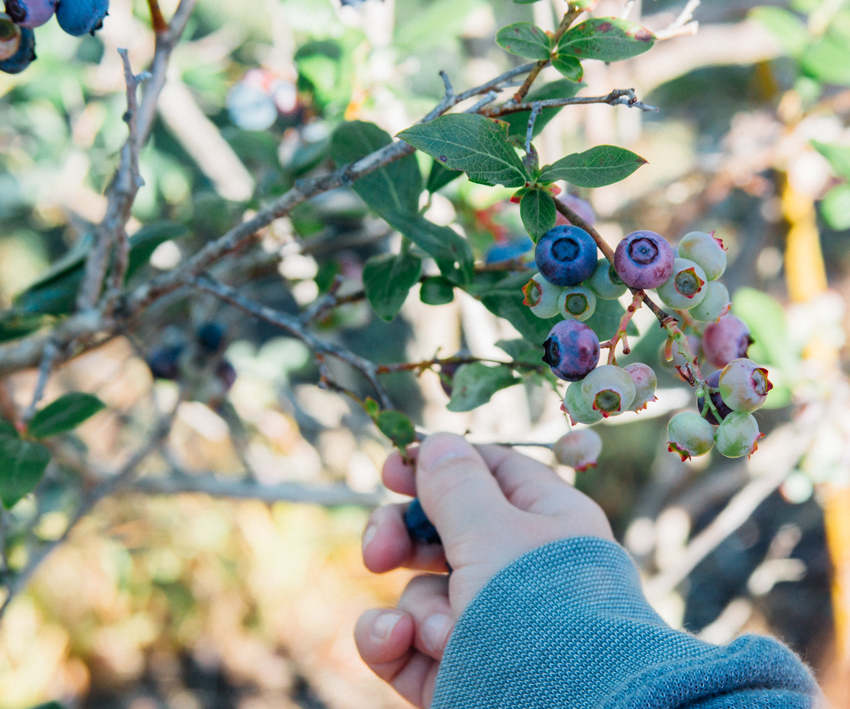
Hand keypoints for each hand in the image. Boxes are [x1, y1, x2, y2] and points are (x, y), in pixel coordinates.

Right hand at [354, 433, 613, 707]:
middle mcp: (518, 572)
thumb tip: (437, 442)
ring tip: (446, 635)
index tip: (391, 468)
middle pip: (442, 534)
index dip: (440, 466)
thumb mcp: (494, 534)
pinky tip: (395, 642)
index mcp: (546, 524)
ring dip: (419, 610)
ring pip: (421, 593)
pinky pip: (405, 643)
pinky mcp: (459, 673)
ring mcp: (488, 626)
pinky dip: (392, 641)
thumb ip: (456, 486)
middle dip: (402, 540)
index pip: (490, 476)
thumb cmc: (539, 613)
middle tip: (378, 551)